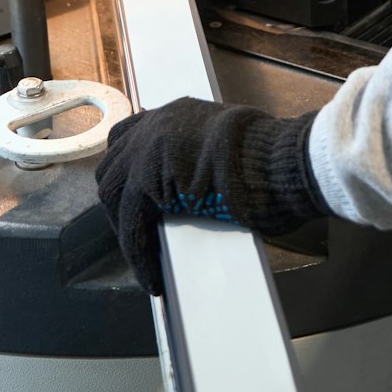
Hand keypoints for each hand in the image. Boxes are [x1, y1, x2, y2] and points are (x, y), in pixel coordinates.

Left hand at [95, 97, 328, 294]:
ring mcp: (147, 150)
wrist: (277, 161)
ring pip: (116, 196)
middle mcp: (155, 124)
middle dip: (121, 202)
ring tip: (146, 259)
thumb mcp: (230, 144)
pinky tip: (153, 278)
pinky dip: (139, 255)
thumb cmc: (271, 159)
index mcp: (177, 113)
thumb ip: (203, 154)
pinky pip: (132, 225)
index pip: (132, 136)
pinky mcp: (147, 182)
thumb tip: (201, 182)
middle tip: (138, 233)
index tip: (136, 196)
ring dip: (128, 230)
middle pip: (114, 164)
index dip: (130, 169)